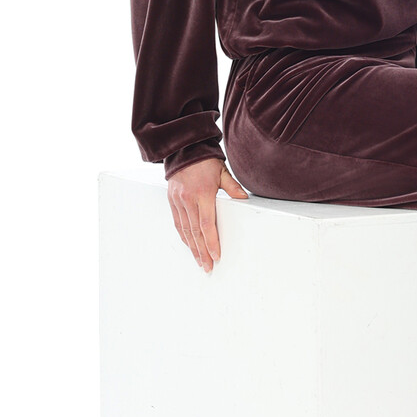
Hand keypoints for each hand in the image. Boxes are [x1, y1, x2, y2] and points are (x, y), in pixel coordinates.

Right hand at [167, 158, 248, 272]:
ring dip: (192, 248)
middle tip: (208, 267)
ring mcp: (178, 200)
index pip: (207, 224)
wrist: (183, 149)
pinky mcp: (171, 200)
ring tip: (199, 261)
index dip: (211, 242)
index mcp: (203, 193)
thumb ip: (232, 187)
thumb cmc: (205, 160)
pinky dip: (183, 236)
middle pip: (195, 232)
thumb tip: (244, 199)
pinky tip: (189, 245)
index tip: (216, 256)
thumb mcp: (222, 171)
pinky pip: (177, 222)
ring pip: (185, 230)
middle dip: (202, 251)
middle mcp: (188, 199)